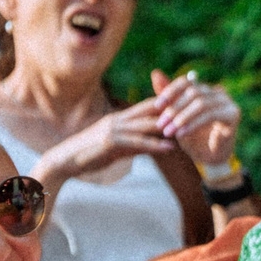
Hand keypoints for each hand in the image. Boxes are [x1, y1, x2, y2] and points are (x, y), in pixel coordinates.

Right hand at [49, 95, 181, 179]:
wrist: (65, 160)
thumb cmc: (89, 154)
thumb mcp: (116, 148)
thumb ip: (133, 145)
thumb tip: (149, 147)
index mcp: (120, 118)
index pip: (148, 105)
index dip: (168, 101)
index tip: (188, 99)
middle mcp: (119, 119)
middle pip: (151, 109)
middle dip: (173, 107)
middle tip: (196, 106)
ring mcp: (114, 129)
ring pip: (146, 125)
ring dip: (168, 126)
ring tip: (189, 127)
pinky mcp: (111, 142)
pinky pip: (137, 143)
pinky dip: (154, 145)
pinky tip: (170, 148)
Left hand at [148, 69, 240, 167]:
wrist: (211, 160)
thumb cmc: (194, 139)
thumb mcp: (177, 119)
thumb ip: (169, 99)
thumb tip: (155, 73)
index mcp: (205, 90)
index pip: (186, 82)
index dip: (170, 91)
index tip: (156, 106)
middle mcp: (218, 93)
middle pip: (193, 92)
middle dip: (174, 108)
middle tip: (161, 124)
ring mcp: (227, 102)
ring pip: (201, 103)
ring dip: (182, 118)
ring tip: (168, 131)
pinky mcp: (233, 114)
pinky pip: (210, 115)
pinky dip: (193, 124)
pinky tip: (181, 134)